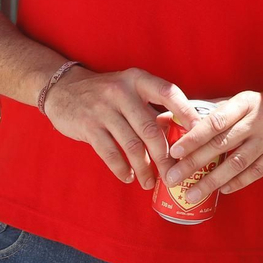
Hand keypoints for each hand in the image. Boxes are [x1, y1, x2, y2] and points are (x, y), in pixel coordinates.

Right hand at [41, 66, 198, 188]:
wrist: (63, 89)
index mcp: (139, 80)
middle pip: (151, 129)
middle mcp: (123, 92)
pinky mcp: (88, 126)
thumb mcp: (130, 88)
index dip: (186, 112)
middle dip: (165, 156)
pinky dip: (121, 169)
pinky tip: (129, 177)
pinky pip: (110, 153)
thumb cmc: (106, 93)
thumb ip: (151, 105)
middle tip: (174, 174)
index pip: (169, 93)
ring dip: (144, 168)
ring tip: (149, 182)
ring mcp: (104, 109)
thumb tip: (184, 130)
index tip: (200, 133)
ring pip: (131, 145)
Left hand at [165, 87, 262, 200]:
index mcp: (245, 103)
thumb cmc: (261, 105)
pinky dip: (237, 182)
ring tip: (192, 194)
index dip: (195, 137)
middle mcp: (259, 120)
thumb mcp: (240, 100)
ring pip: (238, 162)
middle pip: (223, 144)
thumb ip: (211, 110)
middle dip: (195, 163)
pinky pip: (257, 171)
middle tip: (174, 178)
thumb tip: (172, 117)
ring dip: (212, 180)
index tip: (175, 152)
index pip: (216, 121)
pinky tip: (221, 190)